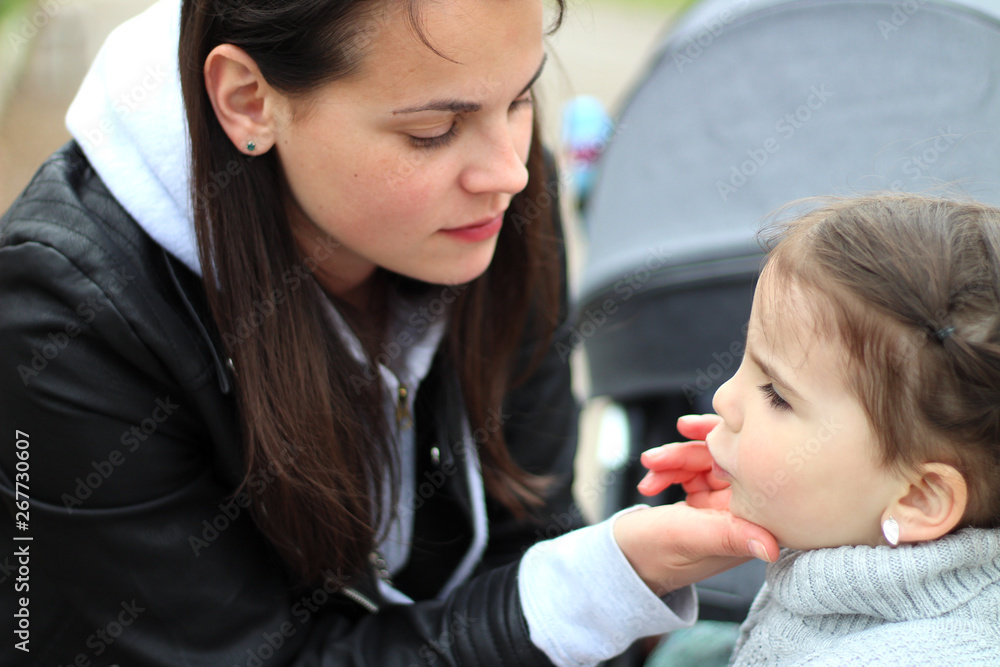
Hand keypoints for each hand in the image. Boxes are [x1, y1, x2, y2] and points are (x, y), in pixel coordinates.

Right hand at [613, 414, 778, 594]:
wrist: (624, 560)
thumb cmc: (654, 555)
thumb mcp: (692, 538)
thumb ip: (729, 536)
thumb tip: (771, 548)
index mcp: (748, 525)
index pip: (751, 471)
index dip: (730, 446)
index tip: (704, 433)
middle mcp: (739, 514)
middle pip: (725, 460)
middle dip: (691, 451)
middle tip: (669, 443)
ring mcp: (719, 506)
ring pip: (703, 460)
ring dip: (672, 459)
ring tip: (650, 467)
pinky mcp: (701, 501)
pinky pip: (688, 468)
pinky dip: (666, 470)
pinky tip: (651, 483)